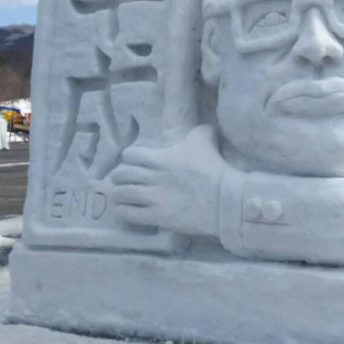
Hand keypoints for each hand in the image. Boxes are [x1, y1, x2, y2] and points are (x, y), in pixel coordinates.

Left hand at [111, 125, 225, 235]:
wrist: (225, 199)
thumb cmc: (215, 169)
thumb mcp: (206, 140)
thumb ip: (199, 131)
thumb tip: (202, 126)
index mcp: (162, 158)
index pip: (131, 155)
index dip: (128, 157)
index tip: (131, 162)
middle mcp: (154, 177)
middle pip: (122, 174)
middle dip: (119, 176)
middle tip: (121, 179)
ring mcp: (155, 198)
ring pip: (123, 194)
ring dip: (118, 193)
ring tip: (118, 195)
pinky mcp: (159, 217)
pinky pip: (131, 214)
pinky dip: (122, 211)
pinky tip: (122, 209)